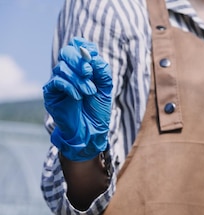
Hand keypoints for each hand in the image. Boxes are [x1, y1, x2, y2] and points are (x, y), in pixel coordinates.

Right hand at [43, 37, 111, 161]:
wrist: (90, 132)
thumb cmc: (97, 111)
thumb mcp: (105, 90)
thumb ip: (102, 73)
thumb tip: (95, 58)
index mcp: (82, 67)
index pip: (78, 46)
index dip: (85, 47)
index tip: (94, 56)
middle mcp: (69, 71)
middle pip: (67, 52)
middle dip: (79, 60)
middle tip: (89, 73)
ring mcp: (58, 81)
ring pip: (62, 68)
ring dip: (78, 79)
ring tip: (89, 92)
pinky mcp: (51, 93)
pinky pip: (56, 82)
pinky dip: (69, 87)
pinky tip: (78, 97)